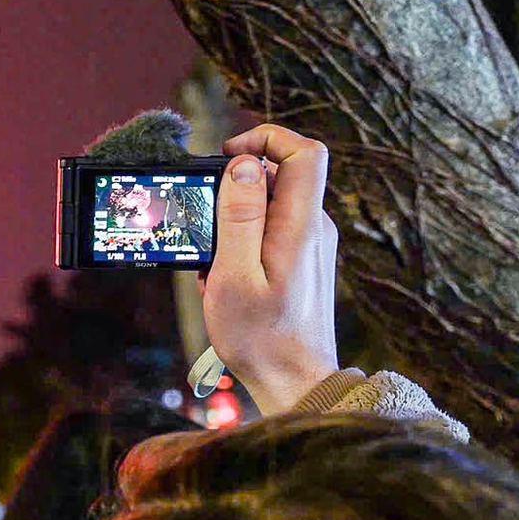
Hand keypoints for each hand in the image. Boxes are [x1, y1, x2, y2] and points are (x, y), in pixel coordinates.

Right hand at [203, 125, 340, 414]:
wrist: (294, 381)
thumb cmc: (260, 337)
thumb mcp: (234, 276)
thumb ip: (240, 217)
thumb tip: (245, 165)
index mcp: (300, 226)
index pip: (304, 151)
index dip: (265, 138)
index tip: (227, 158)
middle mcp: (313, 227)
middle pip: (280, 173)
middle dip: (234, 188)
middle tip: (205, 223)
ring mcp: (310, 243)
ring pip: (269, 203)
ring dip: (232, 220)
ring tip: (213, 262)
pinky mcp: (301, 259)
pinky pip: (268, 230)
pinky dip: (240, 243)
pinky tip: (224, 277)